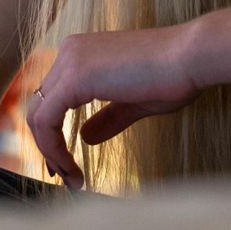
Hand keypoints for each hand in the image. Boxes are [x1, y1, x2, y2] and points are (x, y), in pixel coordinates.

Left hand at [28, 23, 200, 188]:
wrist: (192, 57)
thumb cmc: (173, 75)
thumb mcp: (134, 102)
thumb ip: (108, 117)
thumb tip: (86, 136)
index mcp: (83, 52)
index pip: (53, 97)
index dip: (53, 134)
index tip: (66, 164)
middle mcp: (71, 51)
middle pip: (39, 105)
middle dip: (48, 145)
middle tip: (64, 176)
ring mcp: (70, 60)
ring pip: (38, 114)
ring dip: (50, 151)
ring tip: (70, 178)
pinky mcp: (74, 77)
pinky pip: (47, 120)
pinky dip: (53, 148)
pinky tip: (70, 168)